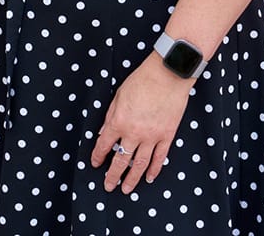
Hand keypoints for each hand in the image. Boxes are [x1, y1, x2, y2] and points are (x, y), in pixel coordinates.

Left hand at [89, 56, 190, 194]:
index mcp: (119, 121)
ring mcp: (152, 136)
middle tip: (108, 186)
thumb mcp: (118, 95)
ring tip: (126, 189)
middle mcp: (134, 133)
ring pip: (140, 164)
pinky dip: (154, 169)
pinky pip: (160, 157)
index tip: (95, 163)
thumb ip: (110, 116)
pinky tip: (149, 177)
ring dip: (132, 178)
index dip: (98, 156)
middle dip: (112, 175)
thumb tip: (103, 133)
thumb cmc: (142, 80)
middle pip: (121, 160)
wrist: (168, 74)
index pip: (104, 144)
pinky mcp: (167, 135)